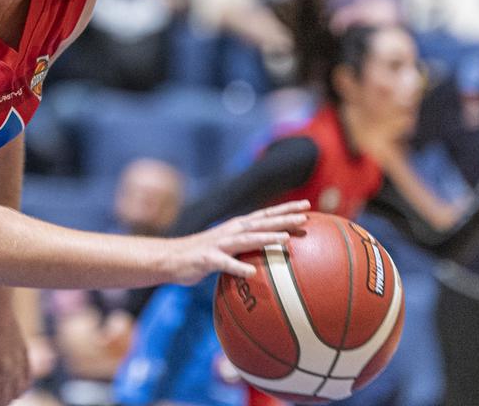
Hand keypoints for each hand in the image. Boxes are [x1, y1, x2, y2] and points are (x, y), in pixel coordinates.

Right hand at [168, 200, 309, 284]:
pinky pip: (225, 264)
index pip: (266, 215)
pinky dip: (238, 267)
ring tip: (285, 239)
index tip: (307, 206)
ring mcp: (219, 244)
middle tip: (305, 217)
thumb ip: (248, 248)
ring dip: (266, 238)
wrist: (170, 258)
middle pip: (261, 223)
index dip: (286, 209)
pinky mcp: (207, 259)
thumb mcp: (228, 248)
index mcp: (238, 227)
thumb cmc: (204, 255)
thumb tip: (272, 258)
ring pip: (246, 240)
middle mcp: (231, 231)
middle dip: (283, 219)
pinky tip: (251, 272)